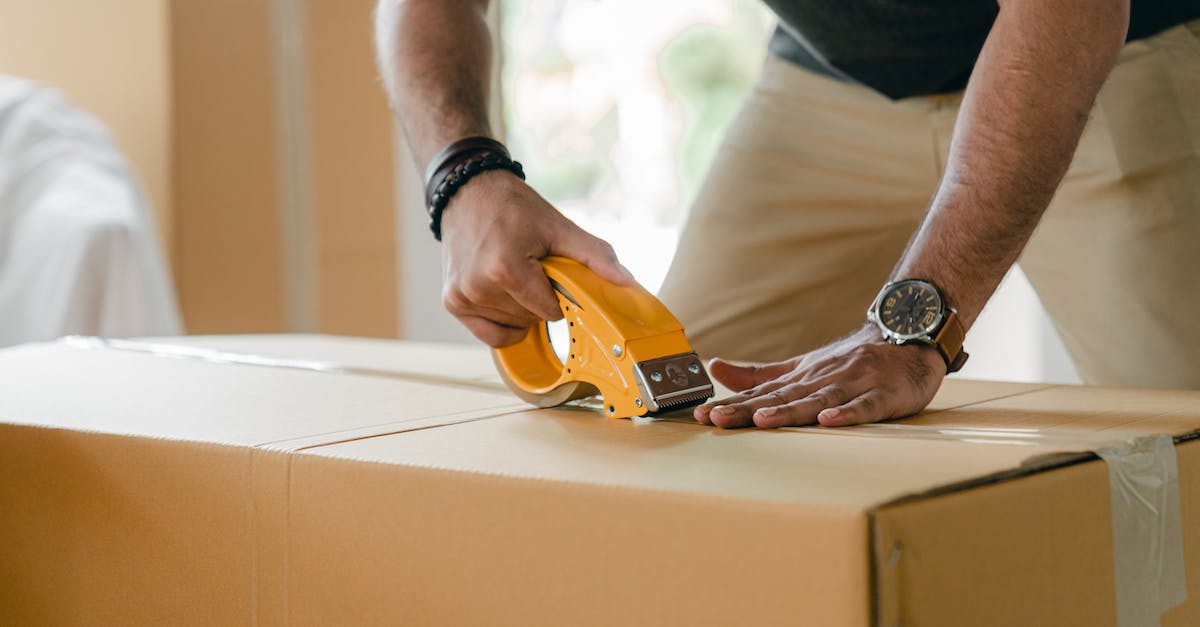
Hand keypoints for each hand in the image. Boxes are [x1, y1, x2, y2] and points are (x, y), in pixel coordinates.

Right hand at [440, 170, 633, 346]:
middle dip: (539, 299)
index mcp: (505, 269)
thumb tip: (625, 281)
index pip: (550, 311)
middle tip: (530, 267)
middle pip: (531, 319)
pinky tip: (504, 296)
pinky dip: (503, 322)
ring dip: (521, 308)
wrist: (468, 192)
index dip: (558, 294)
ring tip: (514, 273)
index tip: (551, 271)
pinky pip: (490, 334)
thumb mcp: (559, 227)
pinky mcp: (452, 303)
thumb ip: (594, 255)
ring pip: (513, 326)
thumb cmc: (513, 207)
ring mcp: (462, 297)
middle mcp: (478, 287)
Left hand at [694, 325, 946, 428]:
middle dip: (748, 409)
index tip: (702, 415)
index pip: (761, 393)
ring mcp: (852, 385)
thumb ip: (759, 374)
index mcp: (801, 376)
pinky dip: (847, 413)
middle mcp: (822, 379)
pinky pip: (864, 406)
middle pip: (781, 397)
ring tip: (762, 420)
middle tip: (718, 418)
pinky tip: (828, 420)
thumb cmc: (851, 362)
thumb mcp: (801, 367)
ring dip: (790, 410)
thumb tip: (714, 367)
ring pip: (817, 399)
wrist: (907, 340)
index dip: (732, 403)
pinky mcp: (883, 395)